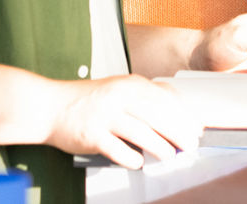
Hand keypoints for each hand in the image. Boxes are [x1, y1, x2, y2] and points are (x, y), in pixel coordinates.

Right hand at [45, 74, 201, 170]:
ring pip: (142, 134)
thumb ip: (146, 96)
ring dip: (161, 148)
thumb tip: (178, 109)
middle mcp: (119, 97)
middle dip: (179, 133)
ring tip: (171, 156)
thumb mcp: (120, 88)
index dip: (185, 115)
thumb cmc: (89, 100)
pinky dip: (133, 159)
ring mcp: (105, 116)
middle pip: (159, 116)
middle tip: (190, 145)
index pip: (166, 99)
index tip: (196, 128)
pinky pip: (119, 151)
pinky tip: (139, 162)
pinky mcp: (92, 136)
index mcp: (130, 84)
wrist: (50, 107)